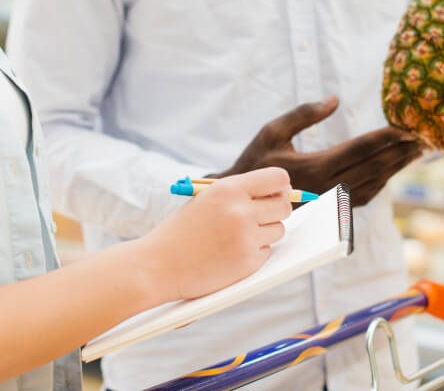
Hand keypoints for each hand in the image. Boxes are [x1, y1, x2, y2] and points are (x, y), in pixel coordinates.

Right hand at [142, 168, 291, 301]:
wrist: (158, 265)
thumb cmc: (182, 230)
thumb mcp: (207, 198)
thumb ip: (241, 193)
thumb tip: (282, 191)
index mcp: (229, 189)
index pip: (279, 178)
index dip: (280, 186)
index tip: (275, 193)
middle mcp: (241, 211)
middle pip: (285, 206)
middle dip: (276, 210)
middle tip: (259, 216)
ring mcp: (246, 238)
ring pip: (279, 230)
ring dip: (265, 233)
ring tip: (236, 236)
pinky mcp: (248, 263)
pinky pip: (266, 251)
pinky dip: (254, 252)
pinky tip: (229, 253)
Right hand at [219, 97, 423, 205]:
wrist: (244, 203)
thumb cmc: (255, 163)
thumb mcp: (272, 131)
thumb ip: (304, 114)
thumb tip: (334, 100)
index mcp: (315, 167)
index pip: (359, 149)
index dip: (385, 138)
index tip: (406, 127)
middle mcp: (328, 187)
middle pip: (374, 168)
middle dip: (400, 152)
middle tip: (424, 138)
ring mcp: (330, 202)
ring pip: (373, 183)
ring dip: (396, 167)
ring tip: (415, 152)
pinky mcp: (330, 210)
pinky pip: (364, 196)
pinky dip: (382, 182)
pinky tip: (392, 171)